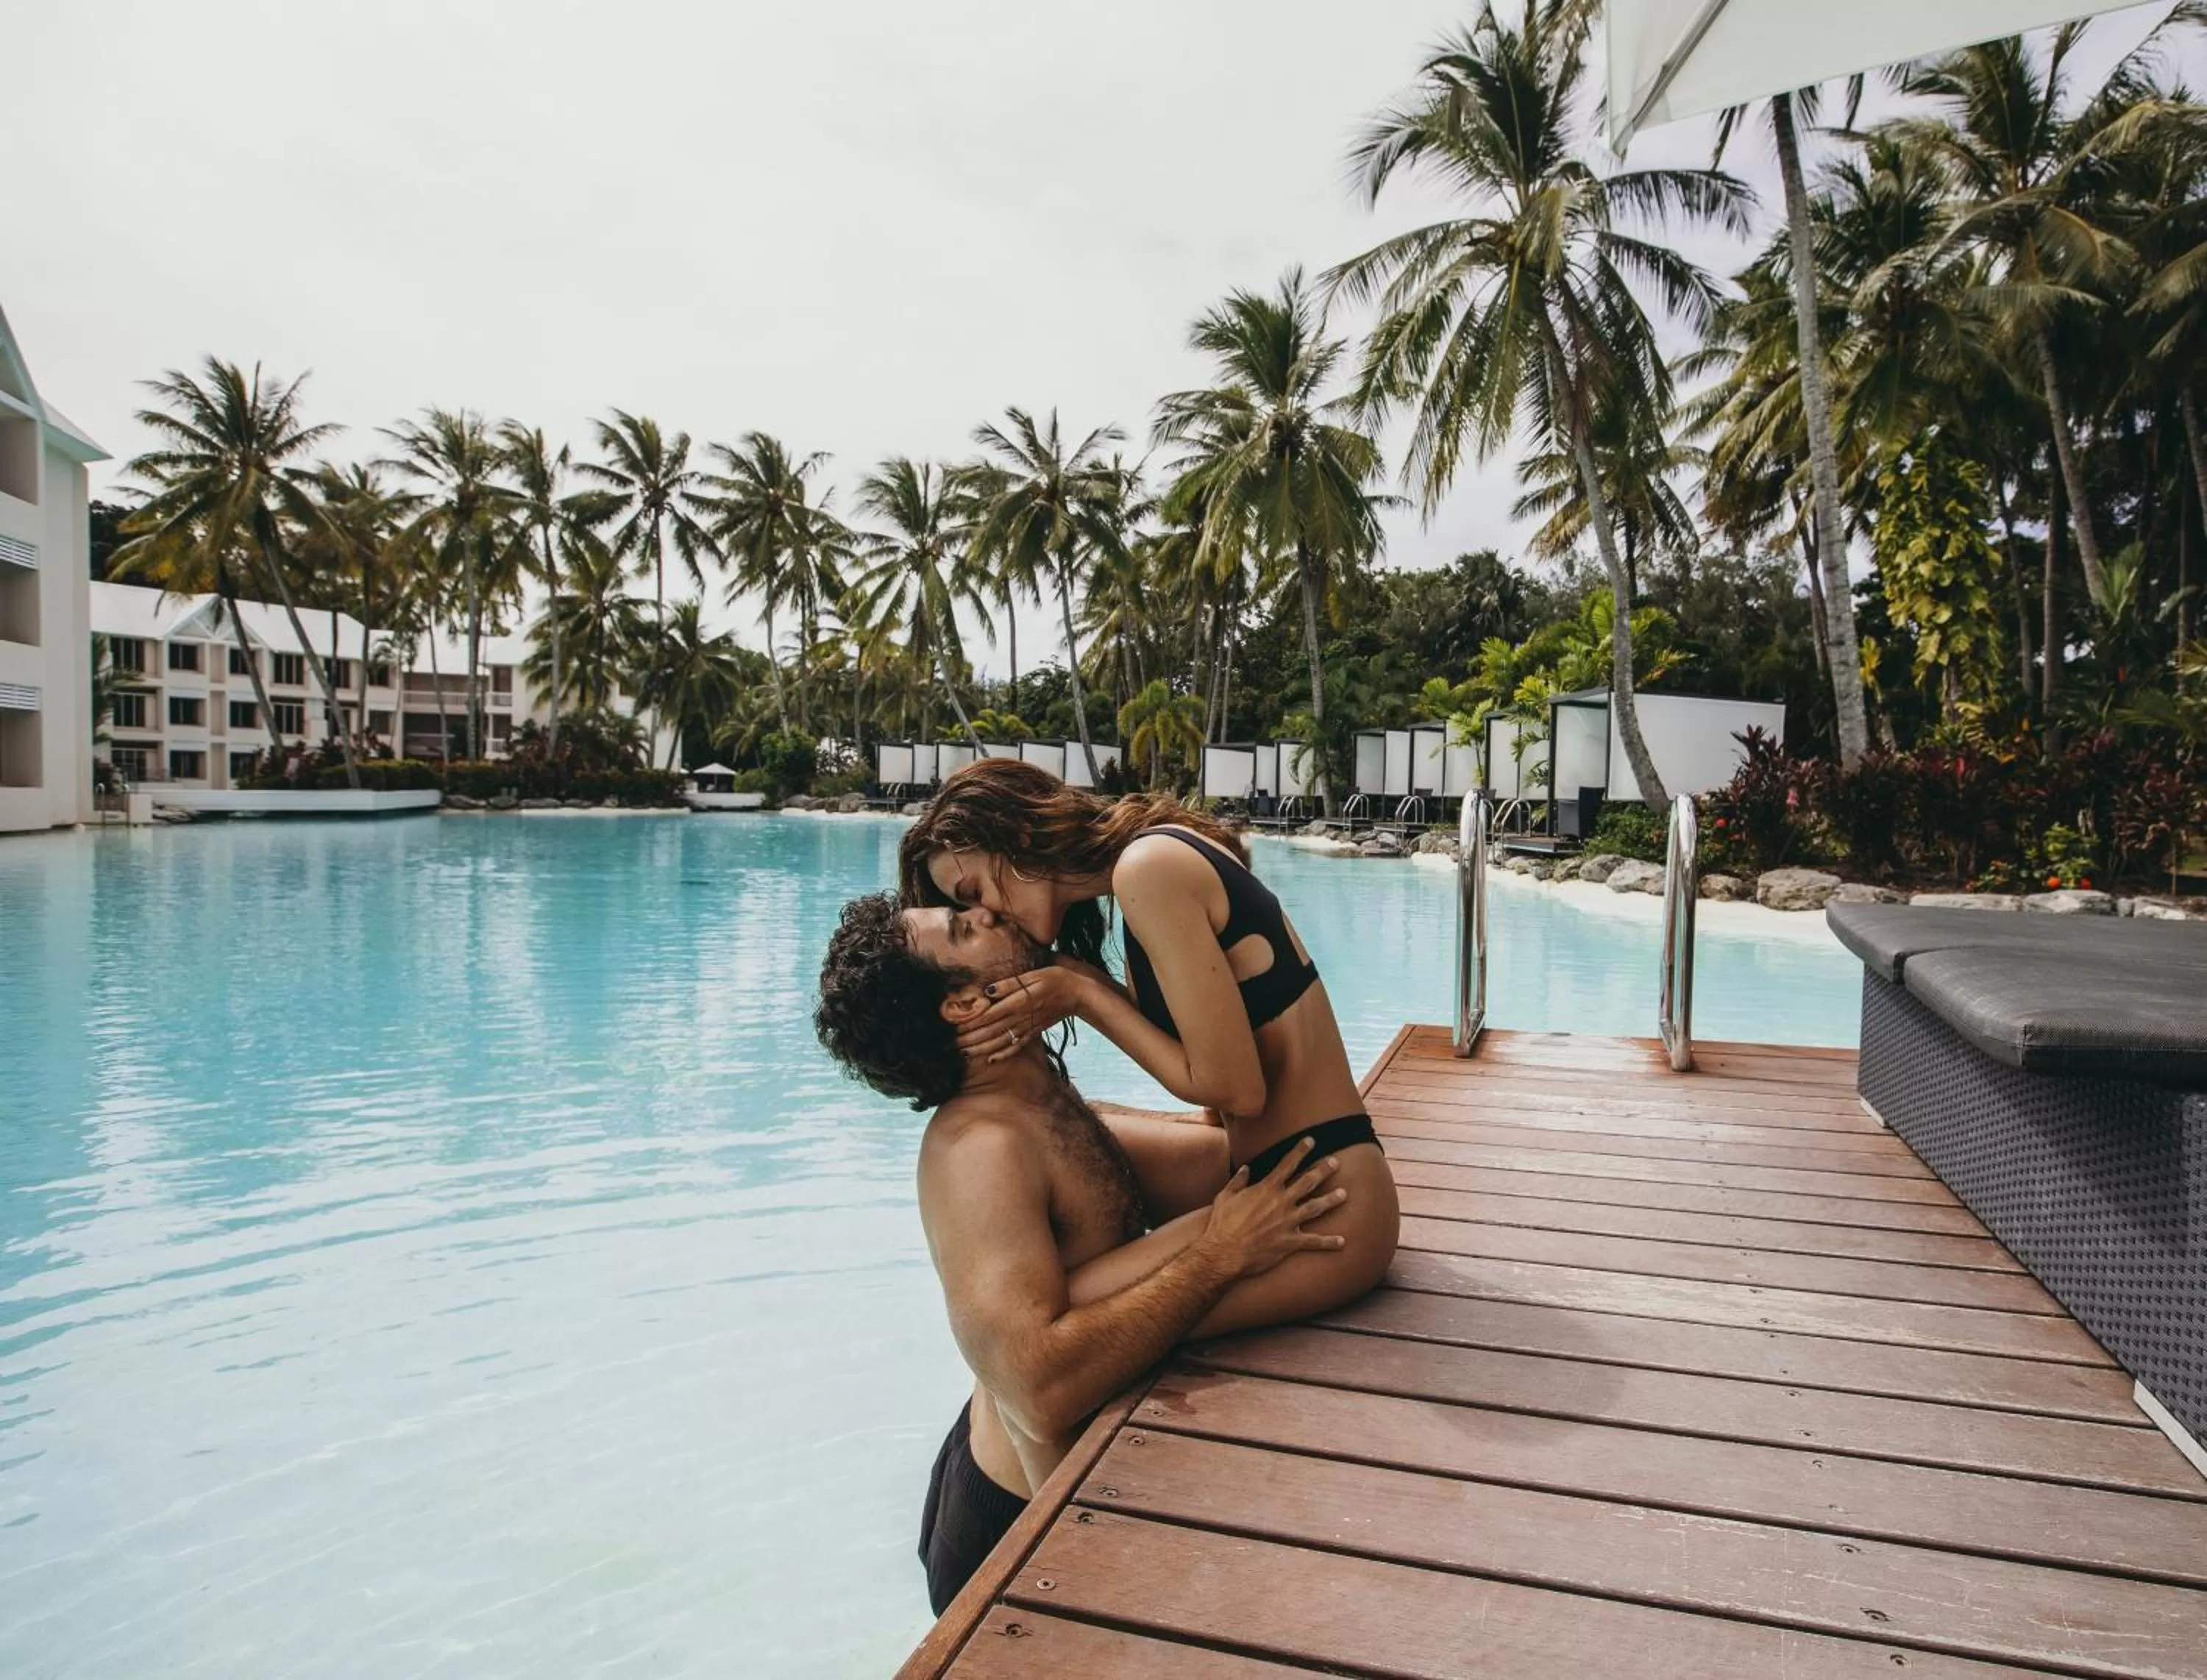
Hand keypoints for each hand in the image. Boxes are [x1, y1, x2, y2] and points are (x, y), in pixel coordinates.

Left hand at [957, 963, 1090, 1065]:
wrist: (1078, 994)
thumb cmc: (1055, 978)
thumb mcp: (1034, 974)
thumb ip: (1010, 983)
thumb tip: (988, 991)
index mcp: (1018, 1002)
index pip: (988, 1015)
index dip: (970, 1022)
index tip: (953, 1027)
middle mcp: (1020, 1018)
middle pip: (990, 1031)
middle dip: (970, 1039)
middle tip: (951, 1044)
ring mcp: (1027, 1028)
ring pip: (1000, 1042)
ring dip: (981, 1049)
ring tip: (963, 1053)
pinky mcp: (1034, 1032)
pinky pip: (1017, 1046)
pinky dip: (1003, 1054)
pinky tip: (991, 1060)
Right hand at [1196, 1138, 1349, 1279]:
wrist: (1223, 1251)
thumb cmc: (1222, 1224)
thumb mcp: (1225, 1197)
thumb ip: (1237, 1181)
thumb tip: (1245, 1169)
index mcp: (1266, 1189)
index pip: (1287, 1164)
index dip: (1300, 1151)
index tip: (1311, 1140)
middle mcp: (1281, 1202)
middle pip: (1308, 1182)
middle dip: (1323, 1170)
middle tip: (1336, 1162)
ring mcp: (1288, 1222)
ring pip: (1316, 1207)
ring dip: (1331, 1200)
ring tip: (1344, 1194)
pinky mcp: (1290, 1242)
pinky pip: (1314, 1241)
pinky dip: (1329, 1242)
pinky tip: (1342, 1241)